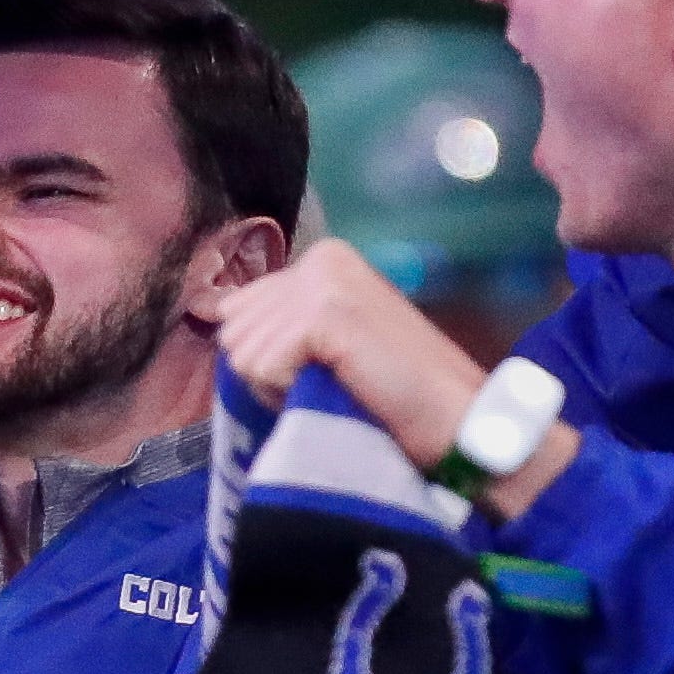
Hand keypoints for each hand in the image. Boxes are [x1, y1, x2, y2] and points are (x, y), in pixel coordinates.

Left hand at [214, 238, 506, 467]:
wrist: (452, 417)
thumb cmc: (395, 390)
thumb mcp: (332, 339)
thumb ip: (283, 316)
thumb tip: (221, 310)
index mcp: (325, 257)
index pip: (240, 307)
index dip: (267, 356)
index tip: (318, 370)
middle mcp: (322, 258)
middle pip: (235, 330)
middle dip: (267, 371)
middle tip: (322, 384)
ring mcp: (323, 281)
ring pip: (244, 352)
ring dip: (277, 387)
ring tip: (329, 388)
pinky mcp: (324, 313)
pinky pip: (262, 367)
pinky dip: (286, 392)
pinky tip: (332, 389)